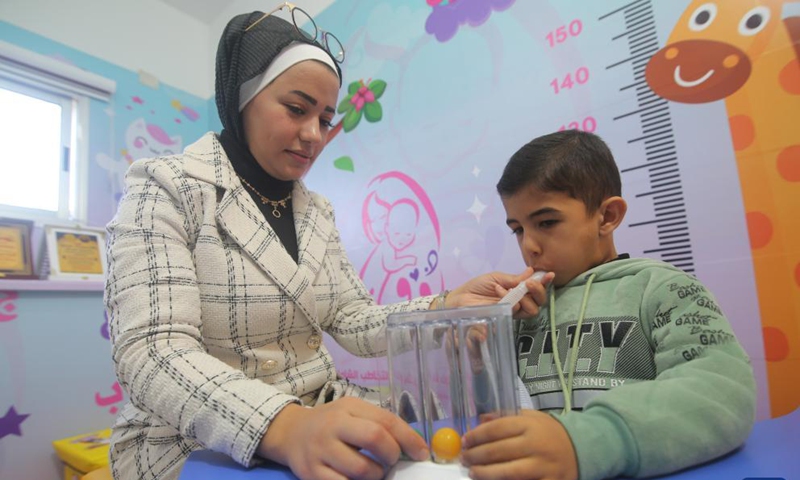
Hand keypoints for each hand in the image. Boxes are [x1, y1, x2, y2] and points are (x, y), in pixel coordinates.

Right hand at [258, 397, 428, 479]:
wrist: (291, 433)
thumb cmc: (331, 424)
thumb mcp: (352, 413)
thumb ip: (379, 423)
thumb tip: (413, 445)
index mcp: (349, 408)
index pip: (386, 420)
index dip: (410, 439)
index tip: (422, 453)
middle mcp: (334, 425)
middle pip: (375, 438)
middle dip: (392, 455)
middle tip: (392, 461)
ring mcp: (321, 450)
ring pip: (362, 469)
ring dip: (376, 475)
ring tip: (372, 471)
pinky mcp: (312, 473)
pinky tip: (355, 479)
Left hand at [447, 267, 553, 317]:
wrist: (460, 298)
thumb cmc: (477, 287)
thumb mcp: (496, 278)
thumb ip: (514, 278)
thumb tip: (532, 271)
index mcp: (518, 291)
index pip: (536, 289)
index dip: (545, 283)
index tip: (549, 274)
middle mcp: (518, 302)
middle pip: (539, 302)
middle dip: (538, 291)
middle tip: (529, 283)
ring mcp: (512, 312)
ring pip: (532, 310)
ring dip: (524, 297)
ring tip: (508, 289)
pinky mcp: (505, 319)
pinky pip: (516, 312)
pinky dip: (510, 300)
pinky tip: (499, 292)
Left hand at [460, 410, 577, 479]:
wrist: (581, 449)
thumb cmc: (550, 432)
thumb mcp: (531, 417)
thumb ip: (505, 417)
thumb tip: (479, 420)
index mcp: (530, 425)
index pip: (496, 429)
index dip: (476, 436)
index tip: (464, 441)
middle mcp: (536, 445)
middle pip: (498, 451)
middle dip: (476, 456)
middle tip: (463, 459)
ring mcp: (543, 466)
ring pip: (508, 472)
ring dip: (485, 473)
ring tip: (472, 472)